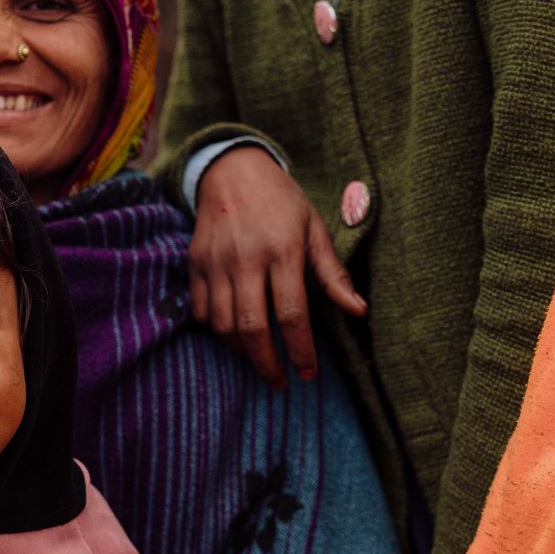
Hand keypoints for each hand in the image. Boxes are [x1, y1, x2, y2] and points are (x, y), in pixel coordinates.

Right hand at [188, 146, 366, 385]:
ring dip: (242, 352)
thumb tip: (359, 311)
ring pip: (223, 325)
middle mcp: (246, 258)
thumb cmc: (282, 202)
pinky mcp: (195, 263)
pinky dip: (216, 331)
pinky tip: (234, 335)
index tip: (308, 373)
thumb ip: (334, 274)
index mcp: (283, 250)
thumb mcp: (315, 229)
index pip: (291, 313)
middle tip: (281, 382)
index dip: (300, 350)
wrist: (232, 171)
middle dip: (267, 364)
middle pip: (252, 327)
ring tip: (260, 360)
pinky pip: (201, 310)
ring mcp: (216, 262)